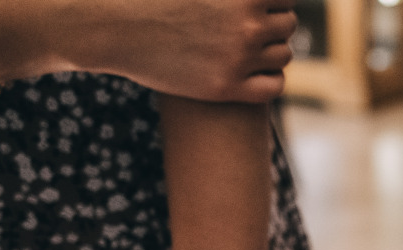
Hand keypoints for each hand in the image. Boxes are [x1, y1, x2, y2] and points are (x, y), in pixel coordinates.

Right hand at [66, 0, 298, 101]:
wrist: (115, 26)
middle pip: (288, 26)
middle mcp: (247, 24)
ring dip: (271, 51)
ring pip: (283, 55)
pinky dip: (270, 79)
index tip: (260, 6)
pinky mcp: (226, 88)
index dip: (275, 1)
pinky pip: (274, 86)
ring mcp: (239, 58)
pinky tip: (252, 72)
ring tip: (247, 48)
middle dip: (273, 25)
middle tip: (250, 28)